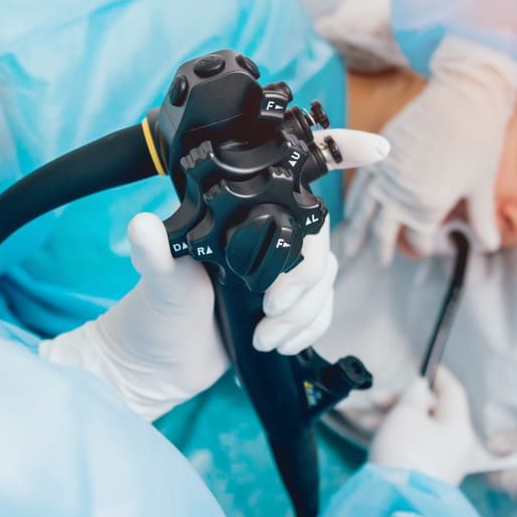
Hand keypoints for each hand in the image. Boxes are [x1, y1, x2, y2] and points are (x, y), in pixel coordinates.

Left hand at [41, 127, 389, 420]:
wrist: (158, 366)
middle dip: (304, 279)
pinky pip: (323, 309)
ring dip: (303, 313)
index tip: (375, 150)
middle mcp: (265, 235)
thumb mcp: (158, 281)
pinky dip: (308, 329)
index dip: (339, 154)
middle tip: (271, 306)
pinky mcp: (289, 305)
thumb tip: (140, 226)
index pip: (293, 177)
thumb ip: (154, 253)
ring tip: (264, 335)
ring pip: (325, 278)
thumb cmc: (154, 314)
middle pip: (319, 238)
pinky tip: (279, 344)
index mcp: (238, 215)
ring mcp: (280, 270)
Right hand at [341, 35, 516, 263]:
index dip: (424, 248)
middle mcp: (400, 194)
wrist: (464, 97)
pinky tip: (351, 211)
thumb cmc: (478, 140)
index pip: (419, 239)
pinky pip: (358, 184)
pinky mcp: (378, 153)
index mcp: (428, 206)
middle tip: (380, 261)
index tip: (429, 248)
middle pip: (384, 232)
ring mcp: (385, 173)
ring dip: (356, 233)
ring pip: (363, 212)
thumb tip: (490, 246)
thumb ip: (482, 221)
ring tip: (349, 249)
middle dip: (383, 249)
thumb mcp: (482, 187)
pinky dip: (352, 201)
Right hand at [369, 367, 477, 485]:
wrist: (395, 502)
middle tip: (378, 398)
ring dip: (393, 420)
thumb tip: (420, 389)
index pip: (453, 392)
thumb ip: (413, 395)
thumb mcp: (406, 413)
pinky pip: (411, 449)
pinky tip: (374, 437)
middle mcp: (455, 447)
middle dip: (403, 401)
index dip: (438, 376)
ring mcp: (441, 466)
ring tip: (366, 420)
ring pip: (418, 431)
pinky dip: (395, 438)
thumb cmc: (404, 452)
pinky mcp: (423, 480)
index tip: (426, 365)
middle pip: (432, 413)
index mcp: (458, 427)